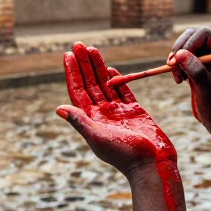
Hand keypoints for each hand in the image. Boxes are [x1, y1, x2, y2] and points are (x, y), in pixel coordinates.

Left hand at [56, 42, 175, 179]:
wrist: (153, 165)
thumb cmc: (125, 155)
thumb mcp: (98, 137)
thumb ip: (80, 121)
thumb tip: (58, 108)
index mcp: (91, 119)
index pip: (77, 91)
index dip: (72, 72)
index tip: (67, 55)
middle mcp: (102, 114)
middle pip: (90, 83)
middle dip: (83, 64)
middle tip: (78, 44)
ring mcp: (118, 112)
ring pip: (105, 84)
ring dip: (98, 67)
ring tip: (92, 49)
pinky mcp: (135, 112)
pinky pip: (123, 91)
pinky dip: (117, 79)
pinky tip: (110, 68)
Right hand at [167, 27, 210, 137]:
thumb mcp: (208, 91)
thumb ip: (196, 71)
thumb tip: (180, 53)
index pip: (205, 34)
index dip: (189, 43)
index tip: (178, 60)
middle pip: (193, 35)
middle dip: (180, 49)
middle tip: (171, 66)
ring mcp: (209, 56)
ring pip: (185, 45)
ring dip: (176, 58)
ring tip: (177, 78)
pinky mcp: (199, 64)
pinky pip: (183, 56)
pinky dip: (176, 65)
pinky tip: (179, 80)